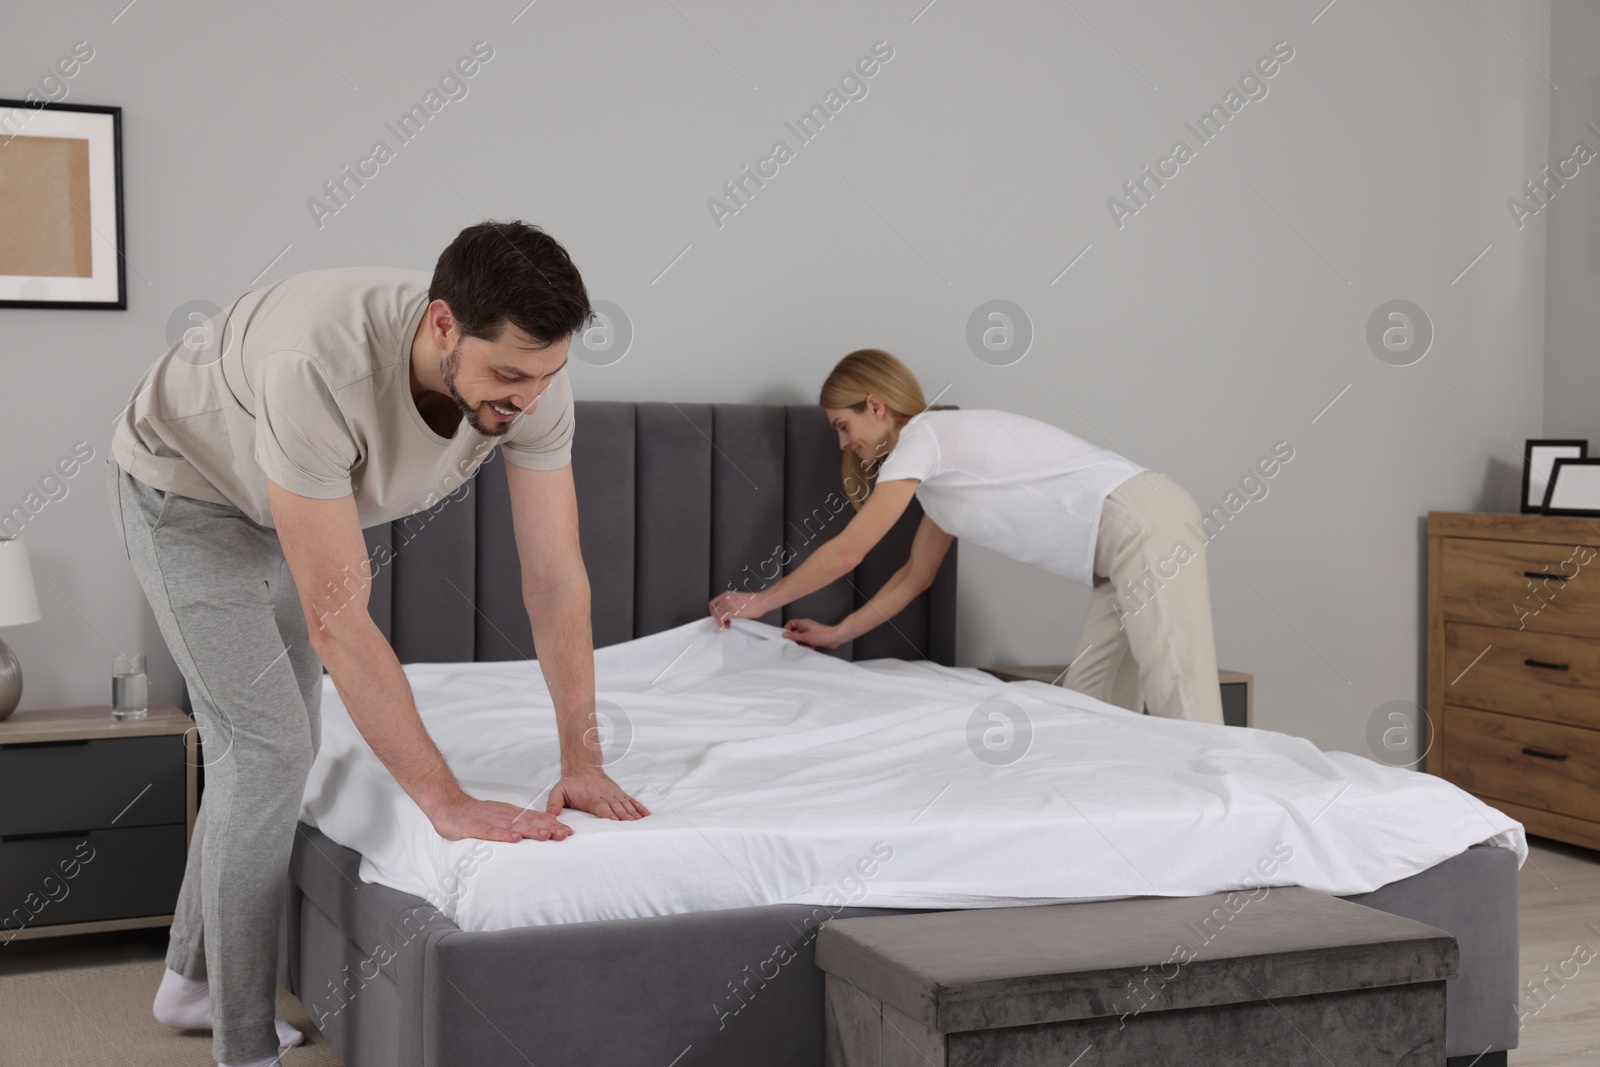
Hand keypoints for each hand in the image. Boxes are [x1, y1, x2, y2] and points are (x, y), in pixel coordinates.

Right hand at [428, 793, 571, 842]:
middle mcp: (505, 815)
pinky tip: (514, 839)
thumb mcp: (500, 817)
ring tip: (546, 836)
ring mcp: (491, 820)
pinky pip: (492, 832)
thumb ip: (516, 823)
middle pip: (530, 822)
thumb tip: (537, 830)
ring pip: (514, 826)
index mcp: (511, 814)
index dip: (552, 825)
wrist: (449, 805)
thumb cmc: (475, 815)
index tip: (568, 832)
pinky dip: (504, 835)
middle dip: (548, 828)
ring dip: (531, 831)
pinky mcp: (476, 827)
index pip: (535, 818)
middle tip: (565, 835)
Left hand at [547, 771, 650, 820]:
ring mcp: (613, 794)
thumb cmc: (570, 784)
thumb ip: (554, 803)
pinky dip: (639, 807)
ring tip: (640, 821)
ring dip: (633, 812)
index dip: (609, 813)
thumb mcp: (557, 791)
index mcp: (590, 798)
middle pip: (616, 807)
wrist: (583, 769)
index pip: (601, 807)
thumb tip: (550, 816)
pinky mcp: (619, 794)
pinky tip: (646, 815)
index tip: (616, 821)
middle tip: (631, 823)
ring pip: (625, 804)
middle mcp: (604, 796)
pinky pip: (631, 801)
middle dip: (624, 815)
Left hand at [708, 589, 765, 627]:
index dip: (713, 611)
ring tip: (727, 624)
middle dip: (717, 617)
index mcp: (727, 594)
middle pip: (714, 610)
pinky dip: (722, 624)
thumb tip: (726, 611)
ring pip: (716, 615)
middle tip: (723, 621)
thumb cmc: (753, 601)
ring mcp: (728, 605)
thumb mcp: (738, 598)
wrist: (760, 602)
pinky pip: (721, 619)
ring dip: (721, 622)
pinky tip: (728, 625)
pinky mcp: (732, 612)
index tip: (717, 616)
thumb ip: (730, 602)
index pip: (712, 603)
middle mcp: (726, 598)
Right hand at [783, 618, 842, 648]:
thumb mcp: (805, 637)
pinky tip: (811, 646)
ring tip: (805, 645)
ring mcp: (810, 632)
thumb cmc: (823, 635)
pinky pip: (807, 641)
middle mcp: (806, 627)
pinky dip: (807, 645)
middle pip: (795, 632)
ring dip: (802, 643)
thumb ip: (794, 636)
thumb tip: (785, 635)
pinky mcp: (814, 637)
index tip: (785, 636)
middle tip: (795, 643)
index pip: (791, 623)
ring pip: (801, 638)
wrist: (834, 638)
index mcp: (803, 623)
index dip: (787, 629)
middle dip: (795, 639)